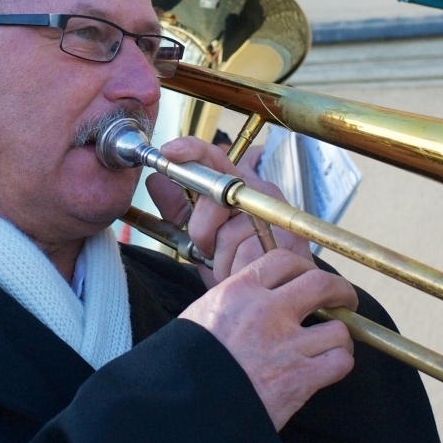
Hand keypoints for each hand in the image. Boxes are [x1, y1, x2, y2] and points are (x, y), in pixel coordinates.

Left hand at [144, 136, 312, 285]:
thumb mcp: (203, 236)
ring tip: (233, 267)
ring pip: (228, 236)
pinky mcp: (288, 240)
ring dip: (221, 262)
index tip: (168, 152)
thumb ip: (179, 210)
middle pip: (213, 202)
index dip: (190, 150)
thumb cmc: (240, 263)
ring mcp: (276, 214)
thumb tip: (154, 181)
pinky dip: (235, 274)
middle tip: (211, 250)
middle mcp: (261, 192)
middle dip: (203, 233)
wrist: (276, 292)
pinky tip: (244, 275)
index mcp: (239, 187)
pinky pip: (244, 258)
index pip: (214, 157)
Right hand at [180, 249, 357, 429]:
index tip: (308, 278)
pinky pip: (340, 361)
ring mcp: (286, 346)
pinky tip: (327, 367)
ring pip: (338, 328)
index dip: (303, 267)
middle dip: (339, 291)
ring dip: (339, 336)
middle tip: (343, 299)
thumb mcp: (201, 316)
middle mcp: (267, 312)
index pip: (284, 260)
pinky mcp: (299, 379)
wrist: (185, 407)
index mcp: (240, 292)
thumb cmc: (186, 364)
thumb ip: (233, 300)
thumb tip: (253, 294)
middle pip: (322, 284)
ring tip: (331, 343)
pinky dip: (339, 363)